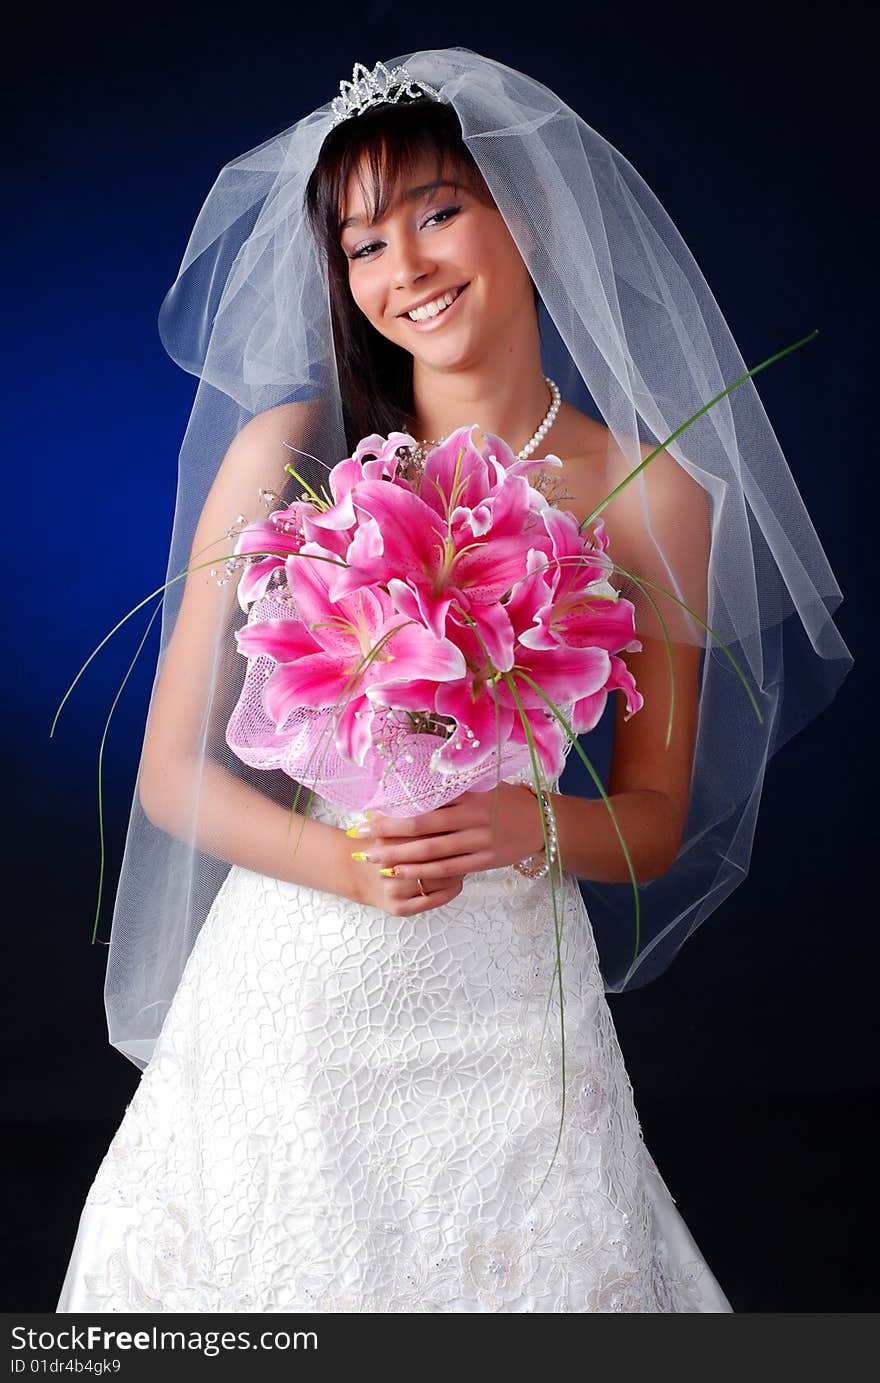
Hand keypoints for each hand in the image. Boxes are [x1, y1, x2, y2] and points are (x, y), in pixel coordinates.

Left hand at [349, 784, 546, 904]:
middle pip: (421, 828)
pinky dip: (421, 871)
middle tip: (360, 838)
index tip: (369, 813)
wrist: (545, 824)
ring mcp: (478, 842)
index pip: (424, 804)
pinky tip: (401, 871)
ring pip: (430, 852)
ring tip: (373, 858)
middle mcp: (472, 819)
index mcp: (469, 796)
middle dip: (387, 834)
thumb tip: (416, 787)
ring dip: (398, 857)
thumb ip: (454, 791)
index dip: (395, 811)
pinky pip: (447, 869)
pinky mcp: (483, 862)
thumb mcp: (484, 787)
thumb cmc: (508, 800)